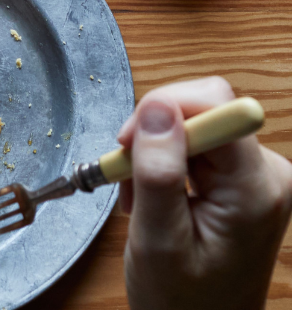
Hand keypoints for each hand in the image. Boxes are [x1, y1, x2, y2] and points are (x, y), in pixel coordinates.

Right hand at [119, 76, 291, 309]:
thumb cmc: (182, 303)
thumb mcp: (158, 240)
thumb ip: (158, 172)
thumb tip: (157, 106)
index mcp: (256, 188)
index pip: (215, 103)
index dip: (163, 108)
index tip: (126, 141)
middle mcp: (267, 174)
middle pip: (202, 108)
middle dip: (154, 133)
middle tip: (125, 173)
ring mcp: (256, 176)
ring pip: (192, 123)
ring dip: (154, 150)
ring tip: (137, 196)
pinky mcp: (242, 179)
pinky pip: (195, 144)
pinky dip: (163, 161)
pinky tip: (153, 196)